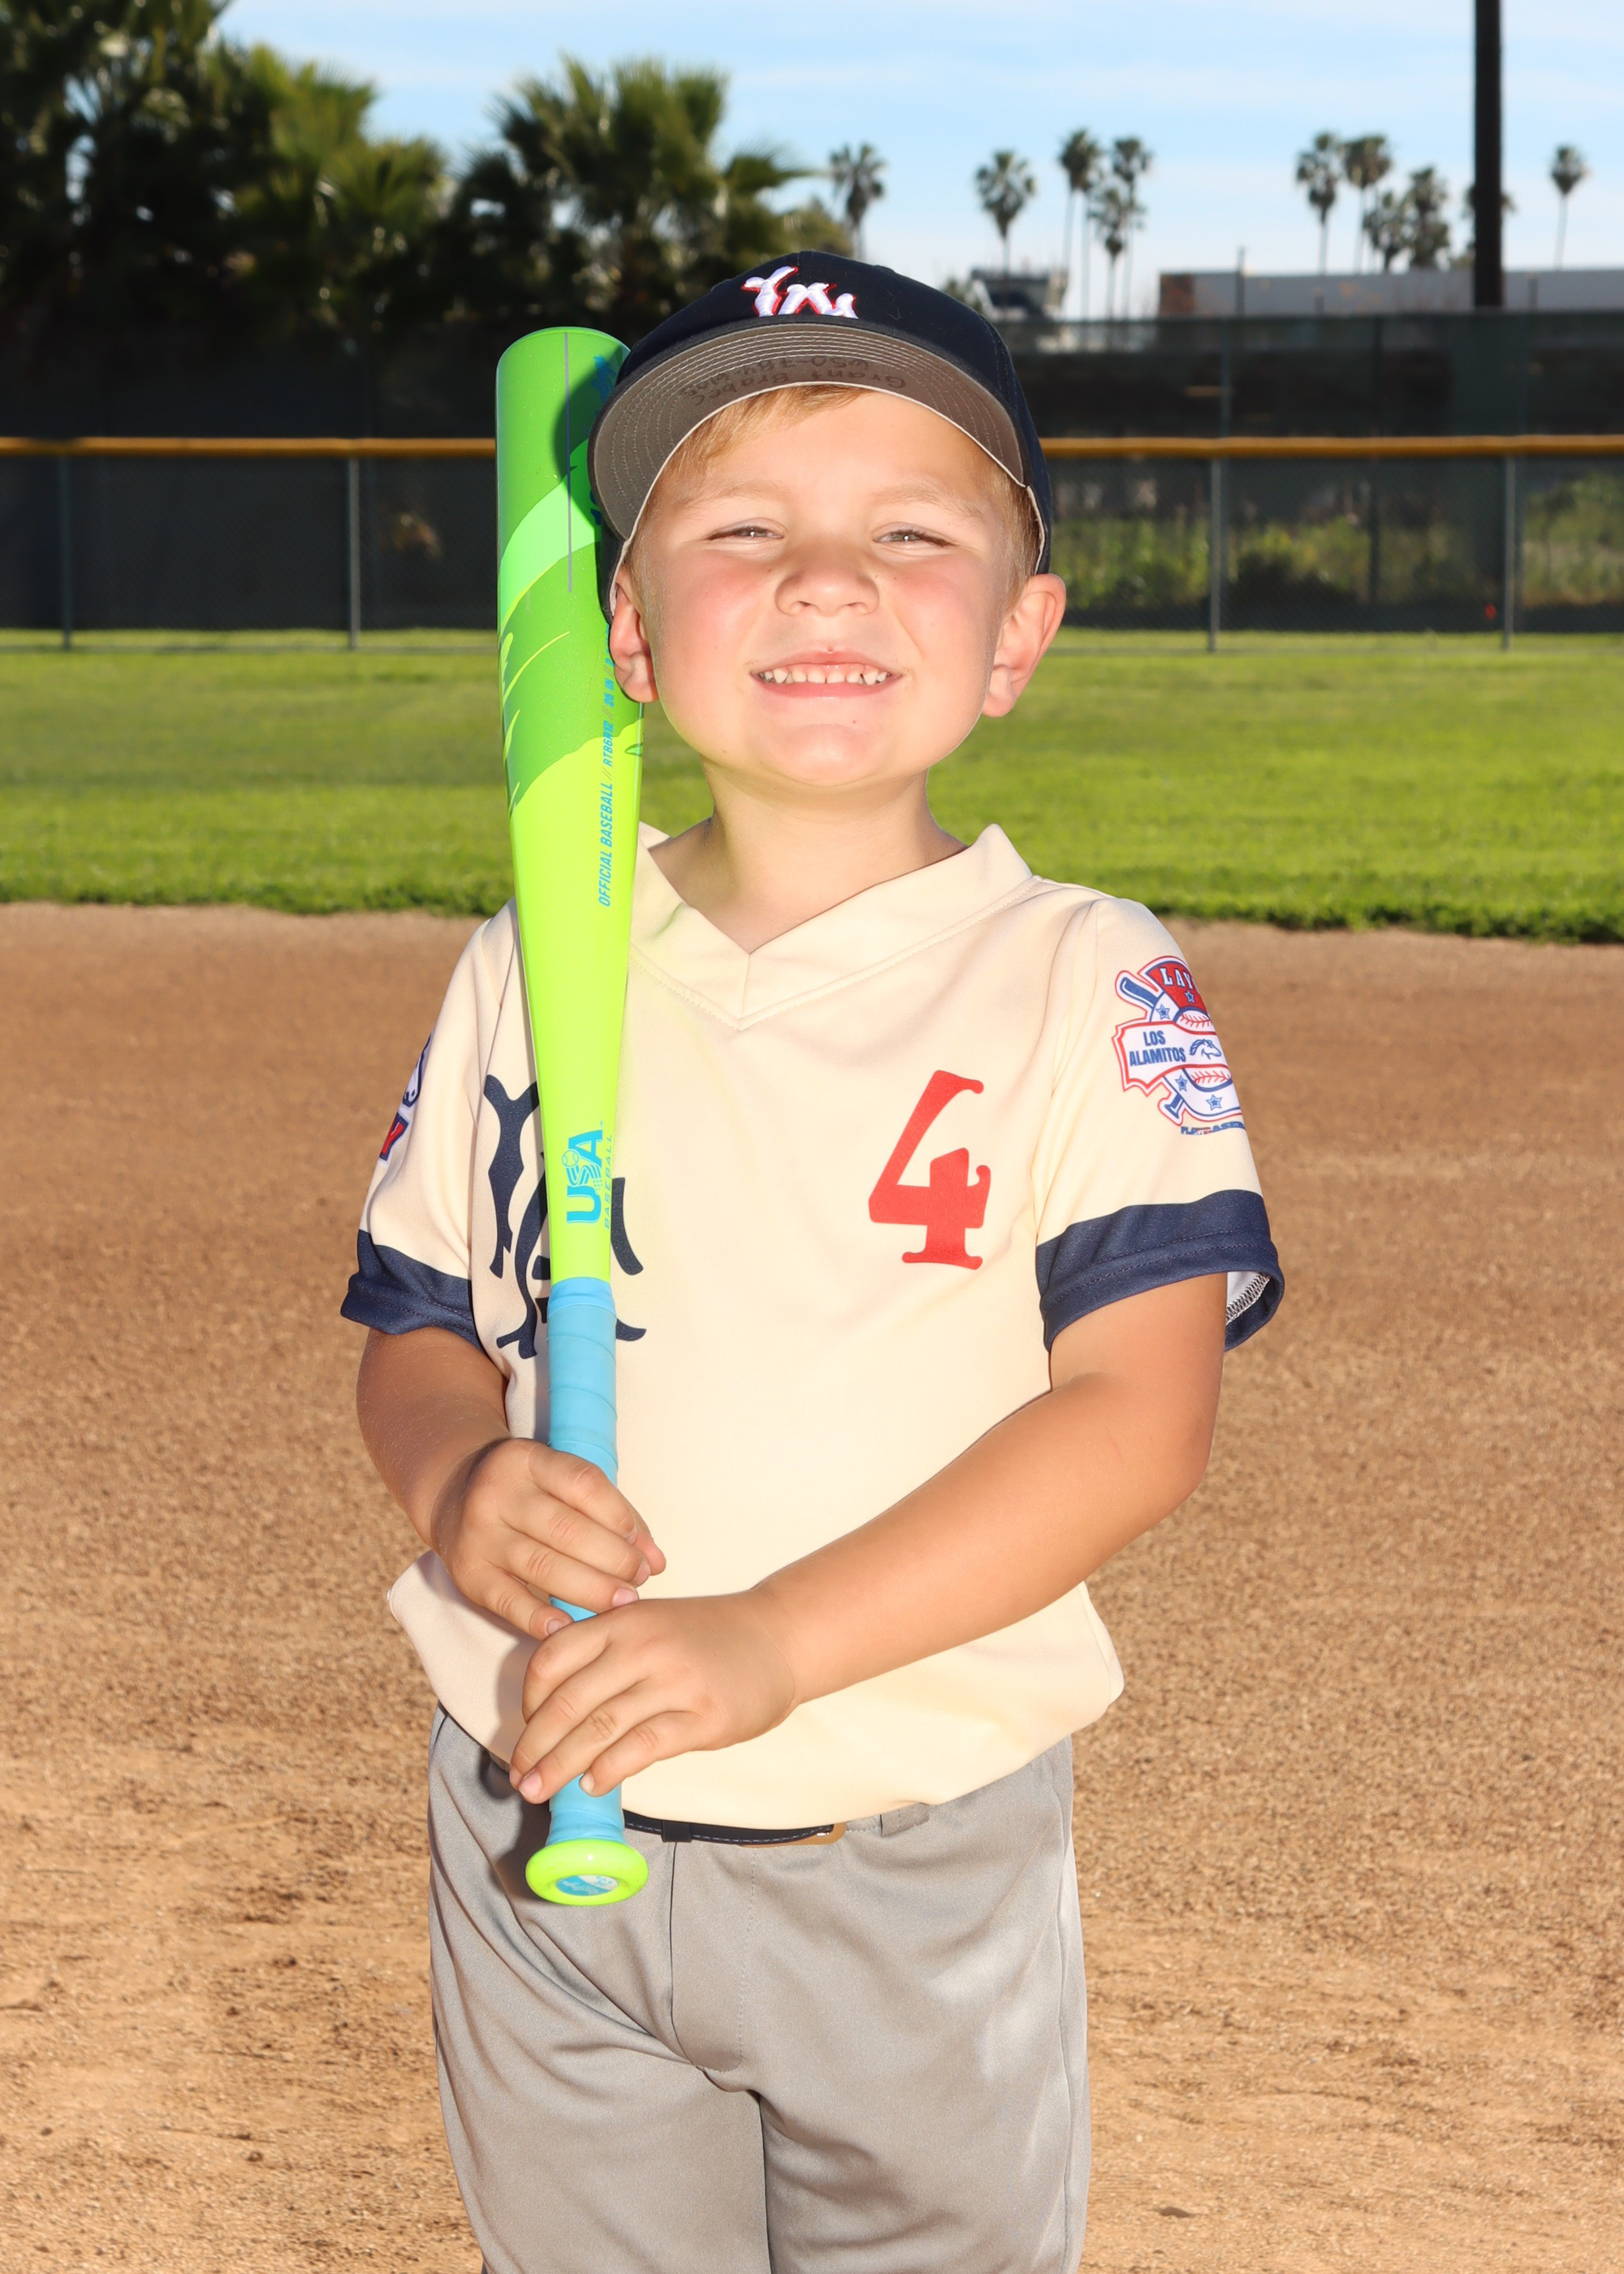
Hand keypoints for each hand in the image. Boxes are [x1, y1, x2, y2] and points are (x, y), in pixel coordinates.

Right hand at [431, 1438, 664, 1643]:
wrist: (452, 1494)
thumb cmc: (528, 1492)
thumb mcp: (559, 1481)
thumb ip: (609, 1512)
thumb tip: (656, 1559)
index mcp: (526, 1459)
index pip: (583, 1483)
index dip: (620, 1517)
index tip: (644, 1545)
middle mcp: (498, 1493)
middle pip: (566, 1530)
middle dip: (614, 1559)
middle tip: (640, 1579)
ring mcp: (479, 1535)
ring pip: (542, 1566)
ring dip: (591, 1589)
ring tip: (623, 1602)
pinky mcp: (468, 1574)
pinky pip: (507, 1601)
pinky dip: (540, 1617)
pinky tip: (569, 1627)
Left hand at [508, 1593, 798, 1802]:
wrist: (777, 1637)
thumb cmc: (707, 1636)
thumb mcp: (651, 1623)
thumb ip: (606, 1651)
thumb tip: (553, 1711)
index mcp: (622, 1620)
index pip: (552, 1659)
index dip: (528, 1702)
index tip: (525, 1731)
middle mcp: (642, 1646)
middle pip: (568, 1702)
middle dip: (535, 1746)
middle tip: (520, 1778)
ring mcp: (673, 1680)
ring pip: (599, 1728)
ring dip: (561, 1766)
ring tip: (540, 1791)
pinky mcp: (702, 1715)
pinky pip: (642, 1746)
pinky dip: (610, 1769)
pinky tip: (593, 1785)